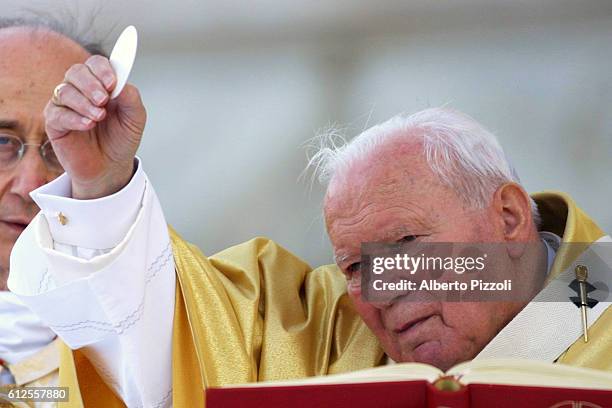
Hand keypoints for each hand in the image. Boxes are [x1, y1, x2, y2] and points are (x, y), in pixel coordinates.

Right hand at [44, 55, 146, 198]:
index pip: (96, 64)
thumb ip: (131, 98)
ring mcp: (65, 105)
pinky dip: (74, 118)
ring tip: (99, 117)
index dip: (102, 70)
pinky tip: (87, 125)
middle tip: (103, 100)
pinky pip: (57, 113)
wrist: (111, 168)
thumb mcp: (135, 119)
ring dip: (84, 103)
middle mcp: (81, 90)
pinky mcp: (54, 123)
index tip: (112, 83)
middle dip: (91, 84)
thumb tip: (122, 82)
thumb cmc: (121, 140)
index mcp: (101, 84)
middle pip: (76, 72)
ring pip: (64, 91)